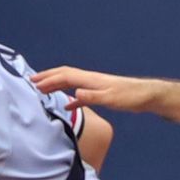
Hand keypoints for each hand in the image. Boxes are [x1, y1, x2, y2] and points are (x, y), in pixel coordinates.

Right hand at [29, 65, 160, 112]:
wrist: (148, 96)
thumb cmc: (132, 97)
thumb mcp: (112, 98)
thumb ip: (92, 96)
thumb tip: (74, 93)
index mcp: (90, 80)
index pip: (65, 76)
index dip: (48, 78)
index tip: (34, 83)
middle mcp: (90, 80)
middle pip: (64, 75)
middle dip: (47, 77)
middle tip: (31, 81)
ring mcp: (95, 86)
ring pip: (70, 82)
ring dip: (55, 84)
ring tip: (43, 89)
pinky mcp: (100, 94)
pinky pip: (79, 93)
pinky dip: (69, 96)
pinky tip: (66, 104)